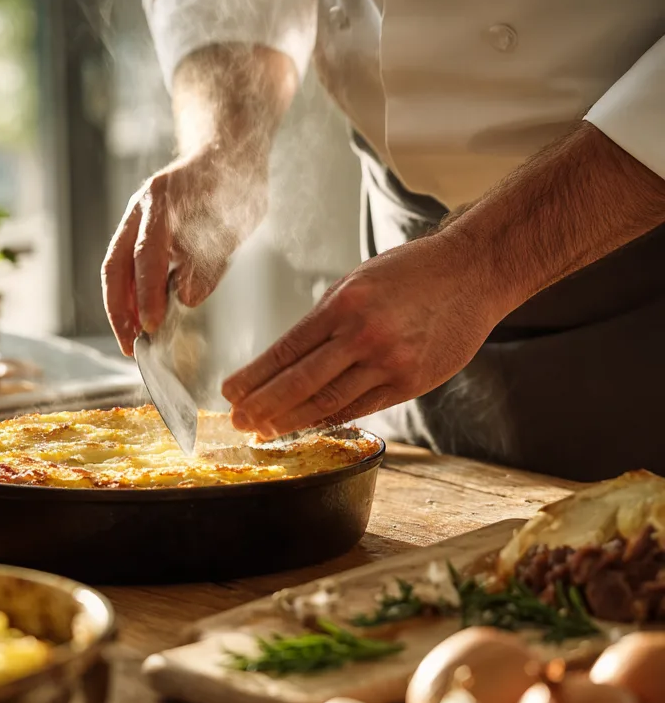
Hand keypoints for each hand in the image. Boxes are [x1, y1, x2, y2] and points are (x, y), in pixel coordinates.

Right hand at [101, 144, 267, 354]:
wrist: (223, 152)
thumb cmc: (232, 187)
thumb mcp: (233, 224)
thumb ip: (209, 261)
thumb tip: (186, 298)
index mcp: (162, 201)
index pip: (147, 254)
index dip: (147, 294)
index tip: (151, 325)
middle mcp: (140, 210)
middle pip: (116, 266)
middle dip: (119, 310)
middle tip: (130, 345)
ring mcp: (134, 220)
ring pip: (115, 269)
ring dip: (120, 307)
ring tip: (130, 340)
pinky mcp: (137, 232)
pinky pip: (125, 267)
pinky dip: (129, 295)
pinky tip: (138, 318)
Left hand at [222, 231, 504, 435]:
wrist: (474, 272)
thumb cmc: (411, 273)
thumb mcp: (358, 282)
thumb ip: (326, 321)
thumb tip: (288, 359)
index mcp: (343, 304)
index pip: (286, 350)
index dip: (255, 376)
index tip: (230, 391)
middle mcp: (363, 335)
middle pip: (300, 382)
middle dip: (262, 405)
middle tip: (237, 419)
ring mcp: (389, 363)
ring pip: (327, 401)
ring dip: (289, 420)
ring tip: (262, 430)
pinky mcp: (410, 383)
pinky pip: (360, 408)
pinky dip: (328, 420)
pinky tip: (304, 427)